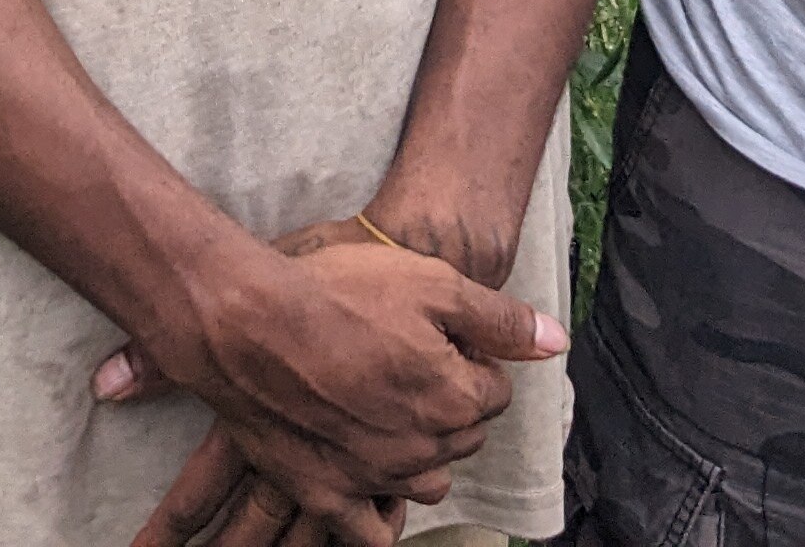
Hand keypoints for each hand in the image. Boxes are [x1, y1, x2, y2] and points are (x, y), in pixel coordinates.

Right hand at [96, 234, 562, 546]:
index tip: (439, 338)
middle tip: (408, 363)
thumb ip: (500, 320)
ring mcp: (373, 478)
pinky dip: (379, 515)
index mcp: (455, 399)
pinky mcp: (327, 495)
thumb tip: (556, 343)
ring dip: (420, 453)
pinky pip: (370, 532)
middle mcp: (422, 450)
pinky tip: (373, 488)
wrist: (248, 321)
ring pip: (425, 481)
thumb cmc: (339, 292)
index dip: (469, 359)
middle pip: (461, 436)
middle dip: (449, 404)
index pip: (493, 391)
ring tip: (388, 410)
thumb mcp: (432, 283)